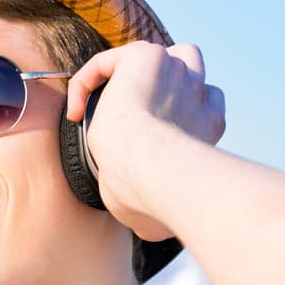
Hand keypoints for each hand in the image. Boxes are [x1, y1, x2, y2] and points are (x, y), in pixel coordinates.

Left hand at [66, 41, 226, 237]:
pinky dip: (88, 78)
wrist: (147, 167)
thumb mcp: (157, 208)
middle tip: (130, 110)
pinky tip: (75, 110)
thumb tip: (152, 230)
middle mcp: (198, 94)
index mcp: (208, 125)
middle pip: (191, 68)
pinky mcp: (145, 57)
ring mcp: (175, 71)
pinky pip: (109, 60)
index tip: (141, 137)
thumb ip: (156, 210)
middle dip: (166, 80)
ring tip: (105, 101)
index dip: (174, 112)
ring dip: (135, 69)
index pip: (203, 104)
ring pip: (160, 54)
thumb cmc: (152, 196)